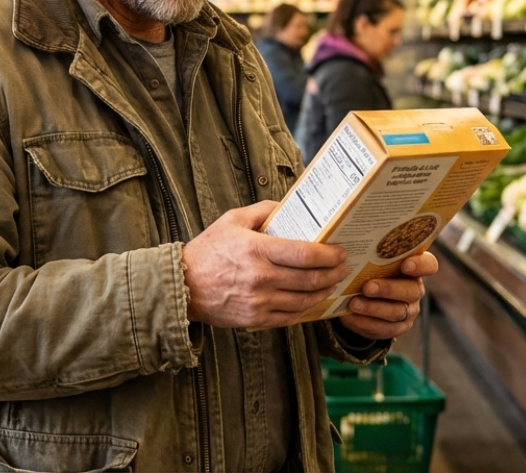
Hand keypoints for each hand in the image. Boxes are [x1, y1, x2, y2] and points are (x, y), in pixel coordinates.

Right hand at [182, 201, 349, 329]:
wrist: (183, 285)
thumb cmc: (207, 251)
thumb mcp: (232, 220)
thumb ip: (262, 211)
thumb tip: (288, 207)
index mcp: (256, 250)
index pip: (305, 253)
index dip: (329, 254)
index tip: (339, 251)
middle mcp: (261, 278)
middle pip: (311, 278)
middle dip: (334, 273)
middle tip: (342, 266)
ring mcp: (259, 301)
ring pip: (305, 300)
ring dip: (325, 291)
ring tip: (332, 282)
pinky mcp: (256, 318)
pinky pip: (291, 316)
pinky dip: (307, 308)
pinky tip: (312, 299)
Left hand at [335, 252, 438, 340]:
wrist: (359, 299)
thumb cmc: (365, 271)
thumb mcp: (367, 260)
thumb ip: (367, 253)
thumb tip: (348, 244)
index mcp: (413, 266)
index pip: (428, 264)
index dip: (420, 265)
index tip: (405, 264)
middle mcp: (415, 288)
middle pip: (411, 290)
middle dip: (388, 289)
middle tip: (367, 287)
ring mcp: (409, 309)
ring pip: (397, 311)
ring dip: (374, 308)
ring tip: (353, 304)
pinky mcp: (399, 327)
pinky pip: (386, 328)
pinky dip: (367, 323)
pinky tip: (352, 317)